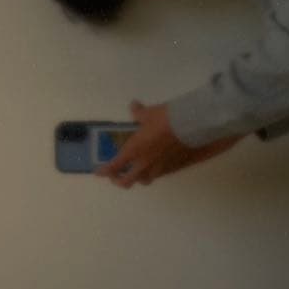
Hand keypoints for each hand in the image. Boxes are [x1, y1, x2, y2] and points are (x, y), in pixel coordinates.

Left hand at [96, 101, 241, 187]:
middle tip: (116, 176)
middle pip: (127, 182)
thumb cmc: (164, 119)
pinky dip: (154, 172)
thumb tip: (134, 106)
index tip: (99, 172)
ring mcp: (158, 167)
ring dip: (138, 178)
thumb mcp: (148, 113)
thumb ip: (139, 113)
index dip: (105, 171)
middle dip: (119, 181)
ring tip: (138, 171)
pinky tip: (156, 165)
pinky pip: (159, 175)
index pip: (114, 166)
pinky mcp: (172, 168)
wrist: (189, 125)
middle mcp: (143, 163)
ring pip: (145, 180)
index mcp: (133, 150)